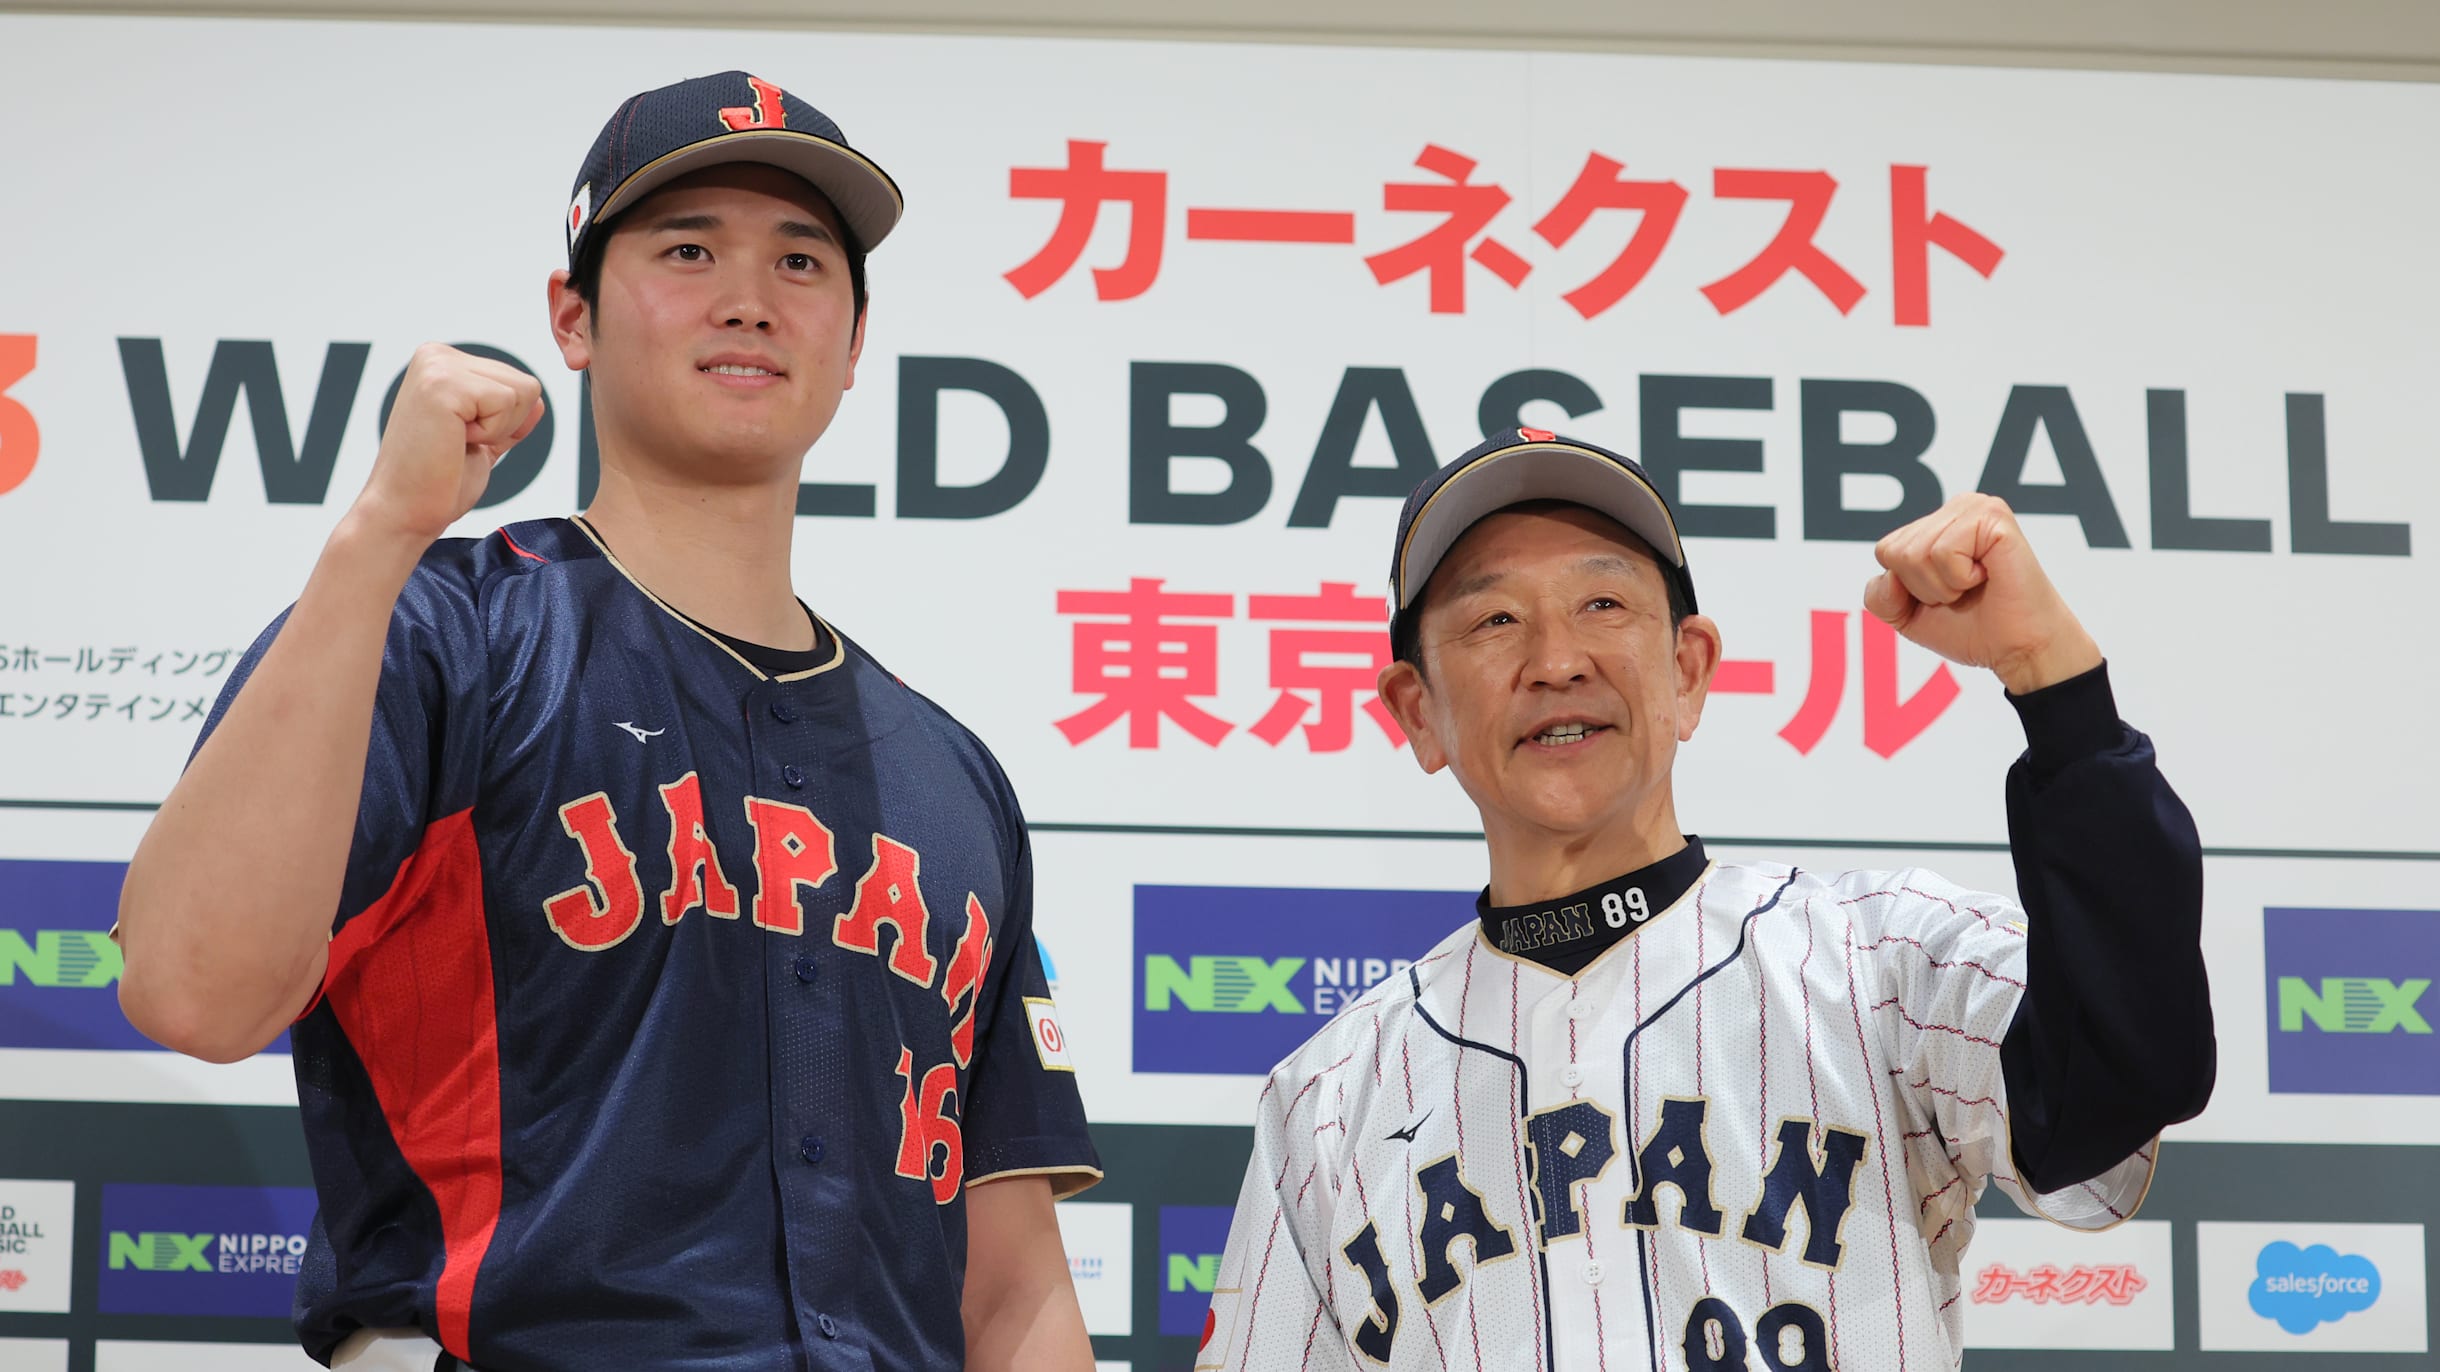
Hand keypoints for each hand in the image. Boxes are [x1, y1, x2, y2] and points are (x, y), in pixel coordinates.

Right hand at [351, 343, 543, 543]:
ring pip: (523, 391)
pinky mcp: (442, 384)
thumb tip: (537, 402)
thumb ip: (505, 417)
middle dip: (506, 425)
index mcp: (442, 363)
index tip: (461, 439)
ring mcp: (437, 366)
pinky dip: (490, 433)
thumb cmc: (435, 481)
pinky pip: (507, 402)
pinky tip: (453, 440)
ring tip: (454, 441)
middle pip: (526, 384)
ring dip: (498, 429)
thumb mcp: (482, 440)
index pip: (517, 381)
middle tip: (458, 443)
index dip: (505, 423)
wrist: (404, 510)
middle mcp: (436, 355)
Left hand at [1863, 493, 2101, 693]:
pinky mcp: (1993, 517)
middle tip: (1964, 593)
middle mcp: (1956, 507)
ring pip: (1915, 554)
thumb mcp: (1907, 616)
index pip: (1885, 551)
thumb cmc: (1972, 628)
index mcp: (1937, 522)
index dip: (1908, 588)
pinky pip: (1942, 552)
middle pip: (1895, 552)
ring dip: (1943, 586)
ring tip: (1976, 585)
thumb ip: (1879, 596)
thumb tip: (1888, 575)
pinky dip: (1960, 578)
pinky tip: (1988, 576)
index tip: (1946, 594)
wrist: (2018, 648)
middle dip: (1924, 588)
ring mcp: (1976, 507)